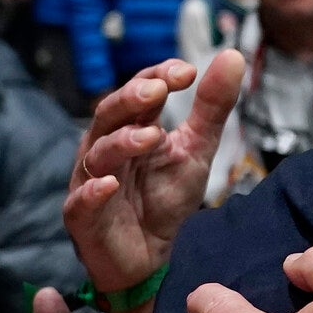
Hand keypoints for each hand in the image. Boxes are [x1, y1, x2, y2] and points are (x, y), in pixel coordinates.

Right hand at [64, 51, 243, 312]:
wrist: (150, 258)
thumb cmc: (164, 199)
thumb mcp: (196, 151)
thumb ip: (211, 108)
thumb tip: (232, 54)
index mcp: (131, 127)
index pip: (138, 91)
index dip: (157, 77)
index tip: (187, 71)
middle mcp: (106, 147)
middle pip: (109, 114)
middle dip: (131, 98)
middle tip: (159, 89)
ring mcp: (90, 180)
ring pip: (97, 153)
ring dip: (122, 141)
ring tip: (151, 136)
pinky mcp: (82, 217)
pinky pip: (81, 201)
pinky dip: (93, 191)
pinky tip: (109, 185)